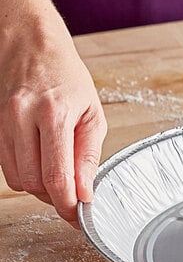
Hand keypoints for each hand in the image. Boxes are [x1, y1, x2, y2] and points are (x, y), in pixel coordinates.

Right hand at [0, 16, 106, 227]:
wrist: (31, 45)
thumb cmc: (67, 76)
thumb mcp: (93, 114)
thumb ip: (89, 155)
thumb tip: (85, 191)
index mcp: (54, 114)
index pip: (57, 175)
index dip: (68, 205)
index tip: (79, 216)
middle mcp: (23, 118)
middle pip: (35, 182)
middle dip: (57, 199)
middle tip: (74, 200)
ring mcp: (4, 122)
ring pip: (18, 179)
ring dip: (41, 190)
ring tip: (60, 182)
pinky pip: (7, 167)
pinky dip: (27, 177)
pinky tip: (43, 169)